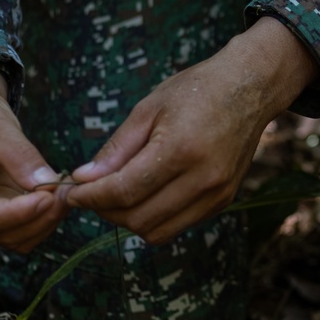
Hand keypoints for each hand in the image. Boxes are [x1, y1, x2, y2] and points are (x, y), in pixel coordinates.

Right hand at [0, 52, 69, 252]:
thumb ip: (20, 156)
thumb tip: (47, 184)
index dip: (17, 213)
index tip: (48, 197)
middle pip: (0, 232)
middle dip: (37, 217)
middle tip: (66, 191)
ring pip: (14, 237)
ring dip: (44, 220)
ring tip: (65, 191)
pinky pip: (22, 226)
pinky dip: (43, 216)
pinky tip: (57, 194)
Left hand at [66, 18, 316, 243]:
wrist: (250, 88)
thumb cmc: (196, 90)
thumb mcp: (148, 108)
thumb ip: (116, 149)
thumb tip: (83, 180)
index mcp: (182, 149)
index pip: (124, 191)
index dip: (90, 197)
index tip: (70, 192)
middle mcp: (204, 178)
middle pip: (139, 218)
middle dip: (105, 211)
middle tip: (89, 193)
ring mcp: (217, 193)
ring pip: (157, 231)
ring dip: (128, 219)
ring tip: (115, 195)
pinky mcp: (224, 201)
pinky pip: (177, 225)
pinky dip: (154, 217)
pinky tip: (145, 193)